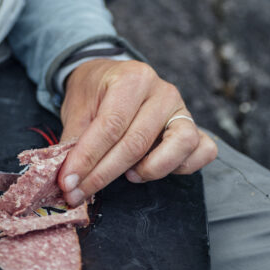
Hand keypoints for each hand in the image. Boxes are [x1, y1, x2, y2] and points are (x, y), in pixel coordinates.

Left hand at [58, 59, 216, 206]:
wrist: (109, 76)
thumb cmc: (95, 92)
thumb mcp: (78, 107)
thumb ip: (75, 141)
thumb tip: (67, 178)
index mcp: (132, 78)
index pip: (110, 126)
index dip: (87, 158)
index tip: (68, 183)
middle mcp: (162, 90)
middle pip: (137, 142)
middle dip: (104, 174)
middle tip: (80, 193)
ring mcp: (181, 108)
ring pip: (180, 144)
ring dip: (150, 169)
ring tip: (128, 175)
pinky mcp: (193, 125)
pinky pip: (203, 150)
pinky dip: (183, 166)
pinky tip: (153, 169)